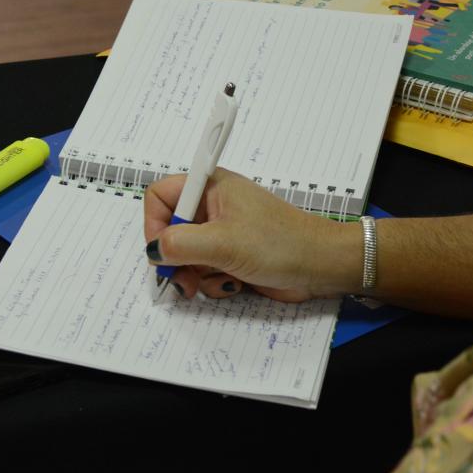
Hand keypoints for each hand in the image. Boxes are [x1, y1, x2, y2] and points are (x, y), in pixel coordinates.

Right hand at [143, 168, 361, 300]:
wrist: (320, 266)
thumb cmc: (280, 244)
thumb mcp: (223, 243)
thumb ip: (180, 244)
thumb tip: (153, 251)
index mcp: (212, 187)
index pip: (161, 195)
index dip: (154, 222)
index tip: (160, 249)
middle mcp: (214, 207)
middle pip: (171, 230)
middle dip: (174, 258)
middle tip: (182, 280)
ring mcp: (224, 233)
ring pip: (187, 256)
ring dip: (195, 274)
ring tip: (217, 282)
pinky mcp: (233, 256)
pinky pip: (206, 270)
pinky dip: (213, 282)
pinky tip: (234, 285)